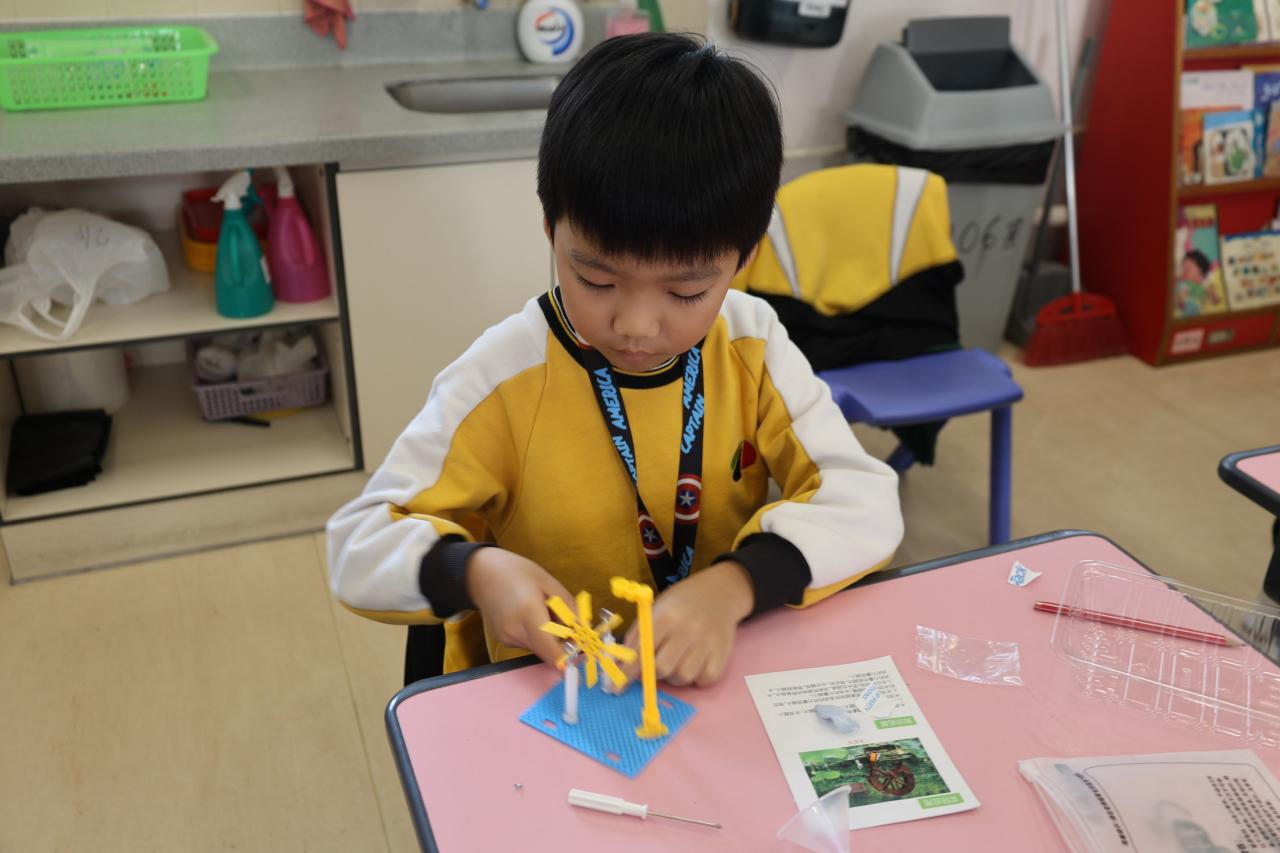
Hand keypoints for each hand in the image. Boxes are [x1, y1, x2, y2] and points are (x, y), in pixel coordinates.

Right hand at [465, 548, 573, 666]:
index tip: (582, 649)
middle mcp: (516, 631)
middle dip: (564, 644)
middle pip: (549, 652)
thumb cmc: (517, 572)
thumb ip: (571, 609)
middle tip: (571, 625)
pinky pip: (529, 643)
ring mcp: (507, 638)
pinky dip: (538, 635)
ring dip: (551, 638)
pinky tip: (532, 616)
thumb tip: (586, 629)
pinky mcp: (504, 640)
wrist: (481, 573)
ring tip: (546, 613)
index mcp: (529, 613)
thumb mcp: (550, 584)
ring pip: (540, 649)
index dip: (571, 657)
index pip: (553, 652)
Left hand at [621, 561, 753, 686]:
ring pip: (683, 677)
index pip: (642, 650)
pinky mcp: (722, 655)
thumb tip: (619, 666)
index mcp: (666, 617)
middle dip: (653, 673)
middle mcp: (688, 630)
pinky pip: (704, 679)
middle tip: (654, 665)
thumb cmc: (680, 604)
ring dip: (674, 676)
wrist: (719, 593)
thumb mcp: (654, 610)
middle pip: (663, 668)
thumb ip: (637, 637)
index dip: (628, 671)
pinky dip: (695, 677)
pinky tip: (693, 663)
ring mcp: (707, 643)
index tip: (616, 688)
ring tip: (676, 661)